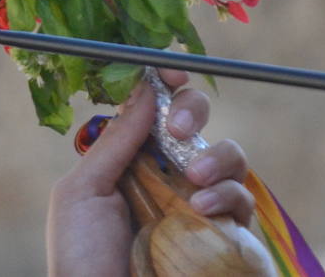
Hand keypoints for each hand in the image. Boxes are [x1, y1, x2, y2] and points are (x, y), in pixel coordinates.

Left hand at [45, 69, 253, 276]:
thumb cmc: (81, 255)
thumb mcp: (82, 191)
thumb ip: (116, 141)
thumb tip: (144, 88)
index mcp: (130, 159)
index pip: (154, 109)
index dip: (164, 82)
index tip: (170, 69)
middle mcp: (169, 177)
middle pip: (197, 122)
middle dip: (193, 109)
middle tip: (177, 129)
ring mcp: (202, 206)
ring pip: (230, 157)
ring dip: (216, 157)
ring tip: (193, 181)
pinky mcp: (229, 238)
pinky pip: (243, 203)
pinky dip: (227, 197)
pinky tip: (202, 210)